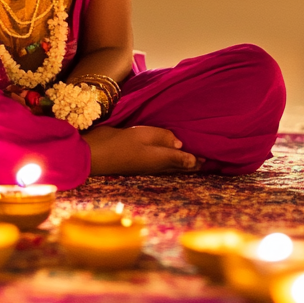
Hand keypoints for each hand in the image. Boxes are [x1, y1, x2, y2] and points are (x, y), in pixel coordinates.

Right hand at [82, 125, 202, 175]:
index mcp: (161, 160)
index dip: (198, 160)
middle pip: (179, 167)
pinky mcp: (138, 164)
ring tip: (193, 159)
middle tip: (207, 161)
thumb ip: (163, 137)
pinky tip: (169, 156)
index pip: (185, 161)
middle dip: (193, 165)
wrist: (93, 156)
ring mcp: (146, 167)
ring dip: (182, 164)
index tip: (211, 158)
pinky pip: (160, 164)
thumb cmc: (119, 144)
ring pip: (170, 167)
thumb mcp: (143, 135)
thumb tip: (180, 145)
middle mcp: (156, 166)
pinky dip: (170, 162)